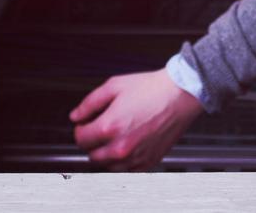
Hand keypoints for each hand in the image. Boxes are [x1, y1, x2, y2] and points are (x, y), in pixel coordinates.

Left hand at [70, 69, 203, 171]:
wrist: (180, 95)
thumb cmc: (151, 89)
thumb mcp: (114, 86)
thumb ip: (89, 103)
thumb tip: (76, 115)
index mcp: (110, 127)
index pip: (80, 139)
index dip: (81, 129)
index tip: (86, 124)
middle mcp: (121, 147)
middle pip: (92, 155)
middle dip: (92, 142)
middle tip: (101, 128)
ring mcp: (135, 158)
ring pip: (107, 166)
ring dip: (106, 153)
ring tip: (117, 135)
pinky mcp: (148, 163)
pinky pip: (126, 170)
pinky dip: (123, 161)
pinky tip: (129, 143)